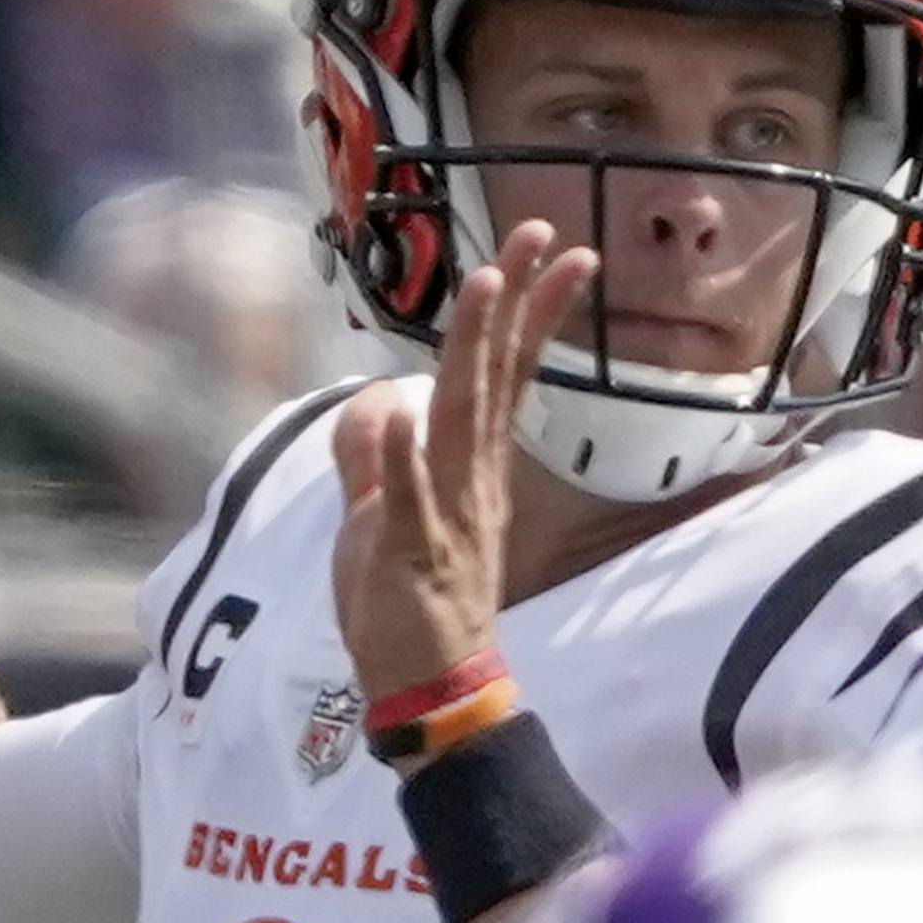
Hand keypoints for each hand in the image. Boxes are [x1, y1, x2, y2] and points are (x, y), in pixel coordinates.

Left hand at [330, 221, 597, 705]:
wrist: (429, 691)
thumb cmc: (406, 608)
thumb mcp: (374, 518)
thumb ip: (368, 458)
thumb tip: (374, 398)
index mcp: (469, 471)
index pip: (504, 378)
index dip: (526, 313)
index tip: (554, 253)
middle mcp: (470, 482)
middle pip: (493, 379)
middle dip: (514, 303)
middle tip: (540, 231)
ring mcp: (446, 515)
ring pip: (461, 421)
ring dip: (473, 352)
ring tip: (487, 285)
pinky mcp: (412, 553)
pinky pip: (408, 499)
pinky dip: (403, 458)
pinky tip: (401, 411)